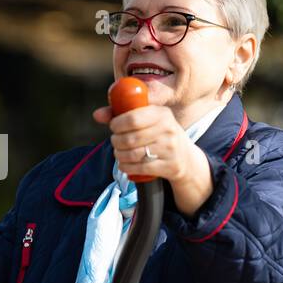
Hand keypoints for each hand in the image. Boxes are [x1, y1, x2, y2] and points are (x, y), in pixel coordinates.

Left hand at [92, 93, 212, 215]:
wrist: (186, 158)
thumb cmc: (160, 134)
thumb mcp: (149, 120)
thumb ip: (121, 115)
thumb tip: (96, 115)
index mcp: (162, 114)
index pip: (133, 119)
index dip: (117, 124)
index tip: (114, 127)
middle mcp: (168, 130)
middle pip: (130, 139)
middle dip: (116, 142)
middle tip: (115, 142)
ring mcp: (170, 149)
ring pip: (133, 154)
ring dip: (119, 155)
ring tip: (118, 153)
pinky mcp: (169, 166)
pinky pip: (140, 168)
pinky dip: (127, 168)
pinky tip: (124, 165)